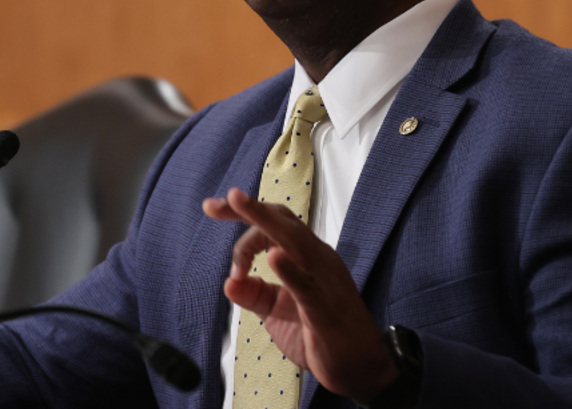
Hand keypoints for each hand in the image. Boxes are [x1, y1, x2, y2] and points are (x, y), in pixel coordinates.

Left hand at [203, 188, 397, 403]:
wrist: (359, 369)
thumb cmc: (320, 335)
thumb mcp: (276, 312)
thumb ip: (253, 294)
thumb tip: (229, 282)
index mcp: (307, 257)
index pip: (275, 223)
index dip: (244, 213)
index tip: (212, 208)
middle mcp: (317, 259)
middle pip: (283, 222)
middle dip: (248, 209)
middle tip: (214, 205)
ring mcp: (323, 279)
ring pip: (294, 240)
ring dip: (264, 221)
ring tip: (239, 204)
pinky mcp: (324, 306)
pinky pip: (306, 283)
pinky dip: (290, 269)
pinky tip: (274, 258)